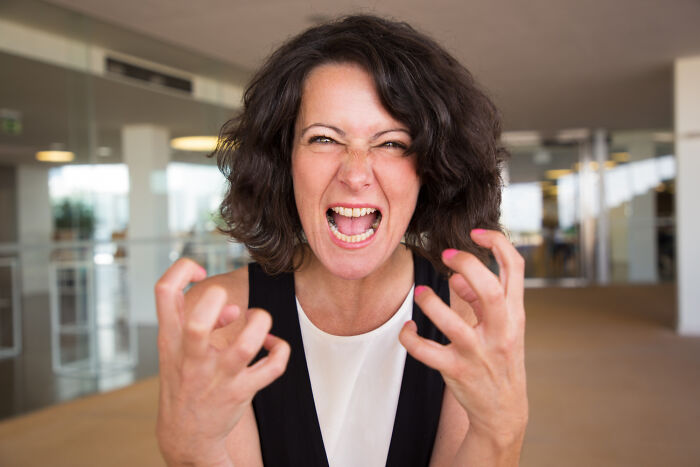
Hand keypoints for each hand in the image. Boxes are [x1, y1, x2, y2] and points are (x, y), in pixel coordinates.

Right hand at [154, 259, 289, 465]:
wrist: (185, 435)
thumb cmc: (184, 380)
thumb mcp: (176, 349)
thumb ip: (199, 320)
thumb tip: (235, 309)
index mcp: (170, 338)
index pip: (164, 291)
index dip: (182, 269)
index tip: (200, 270)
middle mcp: (191, 357)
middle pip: (198, 323)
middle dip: (217, 301)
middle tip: (228, 301)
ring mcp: (217, 377)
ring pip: (246, 346)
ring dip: (260, 324)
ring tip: (258, 321)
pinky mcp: (241, 392)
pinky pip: (272, 367)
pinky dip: (280, 350)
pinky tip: (273, 346)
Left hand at [399, 229, 527, 445]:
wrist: (503, 410)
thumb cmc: (499, 358)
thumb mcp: (502, 326)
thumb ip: (480, 299)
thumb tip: (455, 276)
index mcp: (514, 313)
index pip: (515, 269)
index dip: (497, 243)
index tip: (476, 233)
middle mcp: (500, 331)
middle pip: (488, 289)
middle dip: (465, 264)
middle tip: (446, 255)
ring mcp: (478, 352)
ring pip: (451, 323)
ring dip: (429, 302)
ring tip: (420, 293)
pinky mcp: (456, 370)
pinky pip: (425, 351)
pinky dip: (410, 337)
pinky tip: (408, 329)